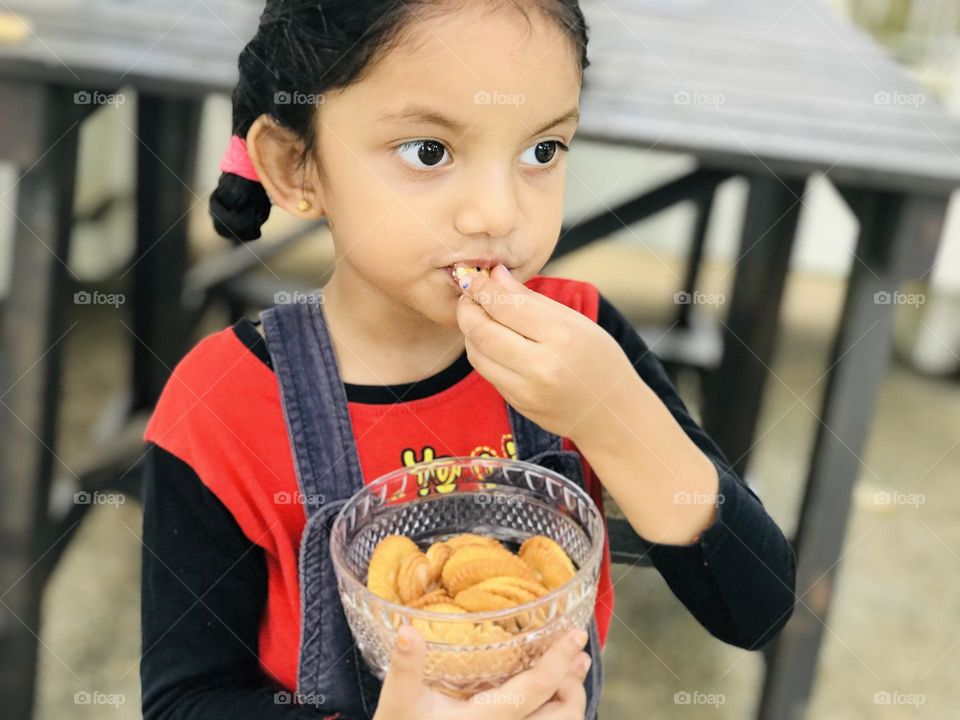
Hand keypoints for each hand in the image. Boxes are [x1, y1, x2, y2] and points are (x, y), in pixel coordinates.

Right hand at [373, 625, 591, 719]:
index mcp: (488, 718)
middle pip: (565, 716)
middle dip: (575, 684)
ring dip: (567, 699)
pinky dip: (551, 711)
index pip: (538, 687)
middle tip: (574, 653)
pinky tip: (544, 695)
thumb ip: (405, 667)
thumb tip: (407, 630)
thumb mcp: (398, 702)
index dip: (560, 660)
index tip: (575, 635)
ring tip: (569, 672)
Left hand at [456, 264, 640, 445]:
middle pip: (482, 331)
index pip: (506, 306)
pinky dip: (482, 352)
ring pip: (477, 354)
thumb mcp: (575, 322)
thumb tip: (495, 275)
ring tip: (478, 316)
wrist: (612, 414)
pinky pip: (487, 373)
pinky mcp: (518, 405)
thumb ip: (531, 299)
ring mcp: (526, 390)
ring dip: (469, 331)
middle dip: (467, 309)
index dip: (483, 288)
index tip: (474, 278)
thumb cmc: (599, 360)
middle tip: (467, 296)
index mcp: (561, 336)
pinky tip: (490, 340)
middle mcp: (541, 366)